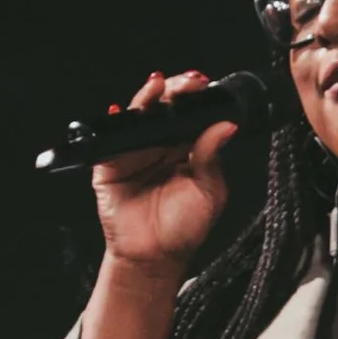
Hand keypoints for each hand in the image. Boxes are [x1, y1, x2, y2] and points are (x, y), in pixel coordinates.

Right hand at [90, 69, 240, 280]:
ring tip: (158, 85)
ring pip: (140, 113)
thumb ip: (212, 157)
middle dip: (176, 88)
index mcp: (188, 147)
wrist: (154, 256)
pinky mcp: (111, 160)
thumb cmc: (184, 227)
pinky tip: (124, 108)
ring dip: (148, 96)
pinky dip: (118, 119)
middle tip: (189, 82)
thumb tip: (226, 125)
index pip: (192, 112)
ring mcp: (135, 149)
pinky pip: (113, 135)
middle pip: (166, 105)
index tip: (204, 85)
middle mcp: (161, 143)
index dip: (196, 96)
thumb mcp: (208, 191)